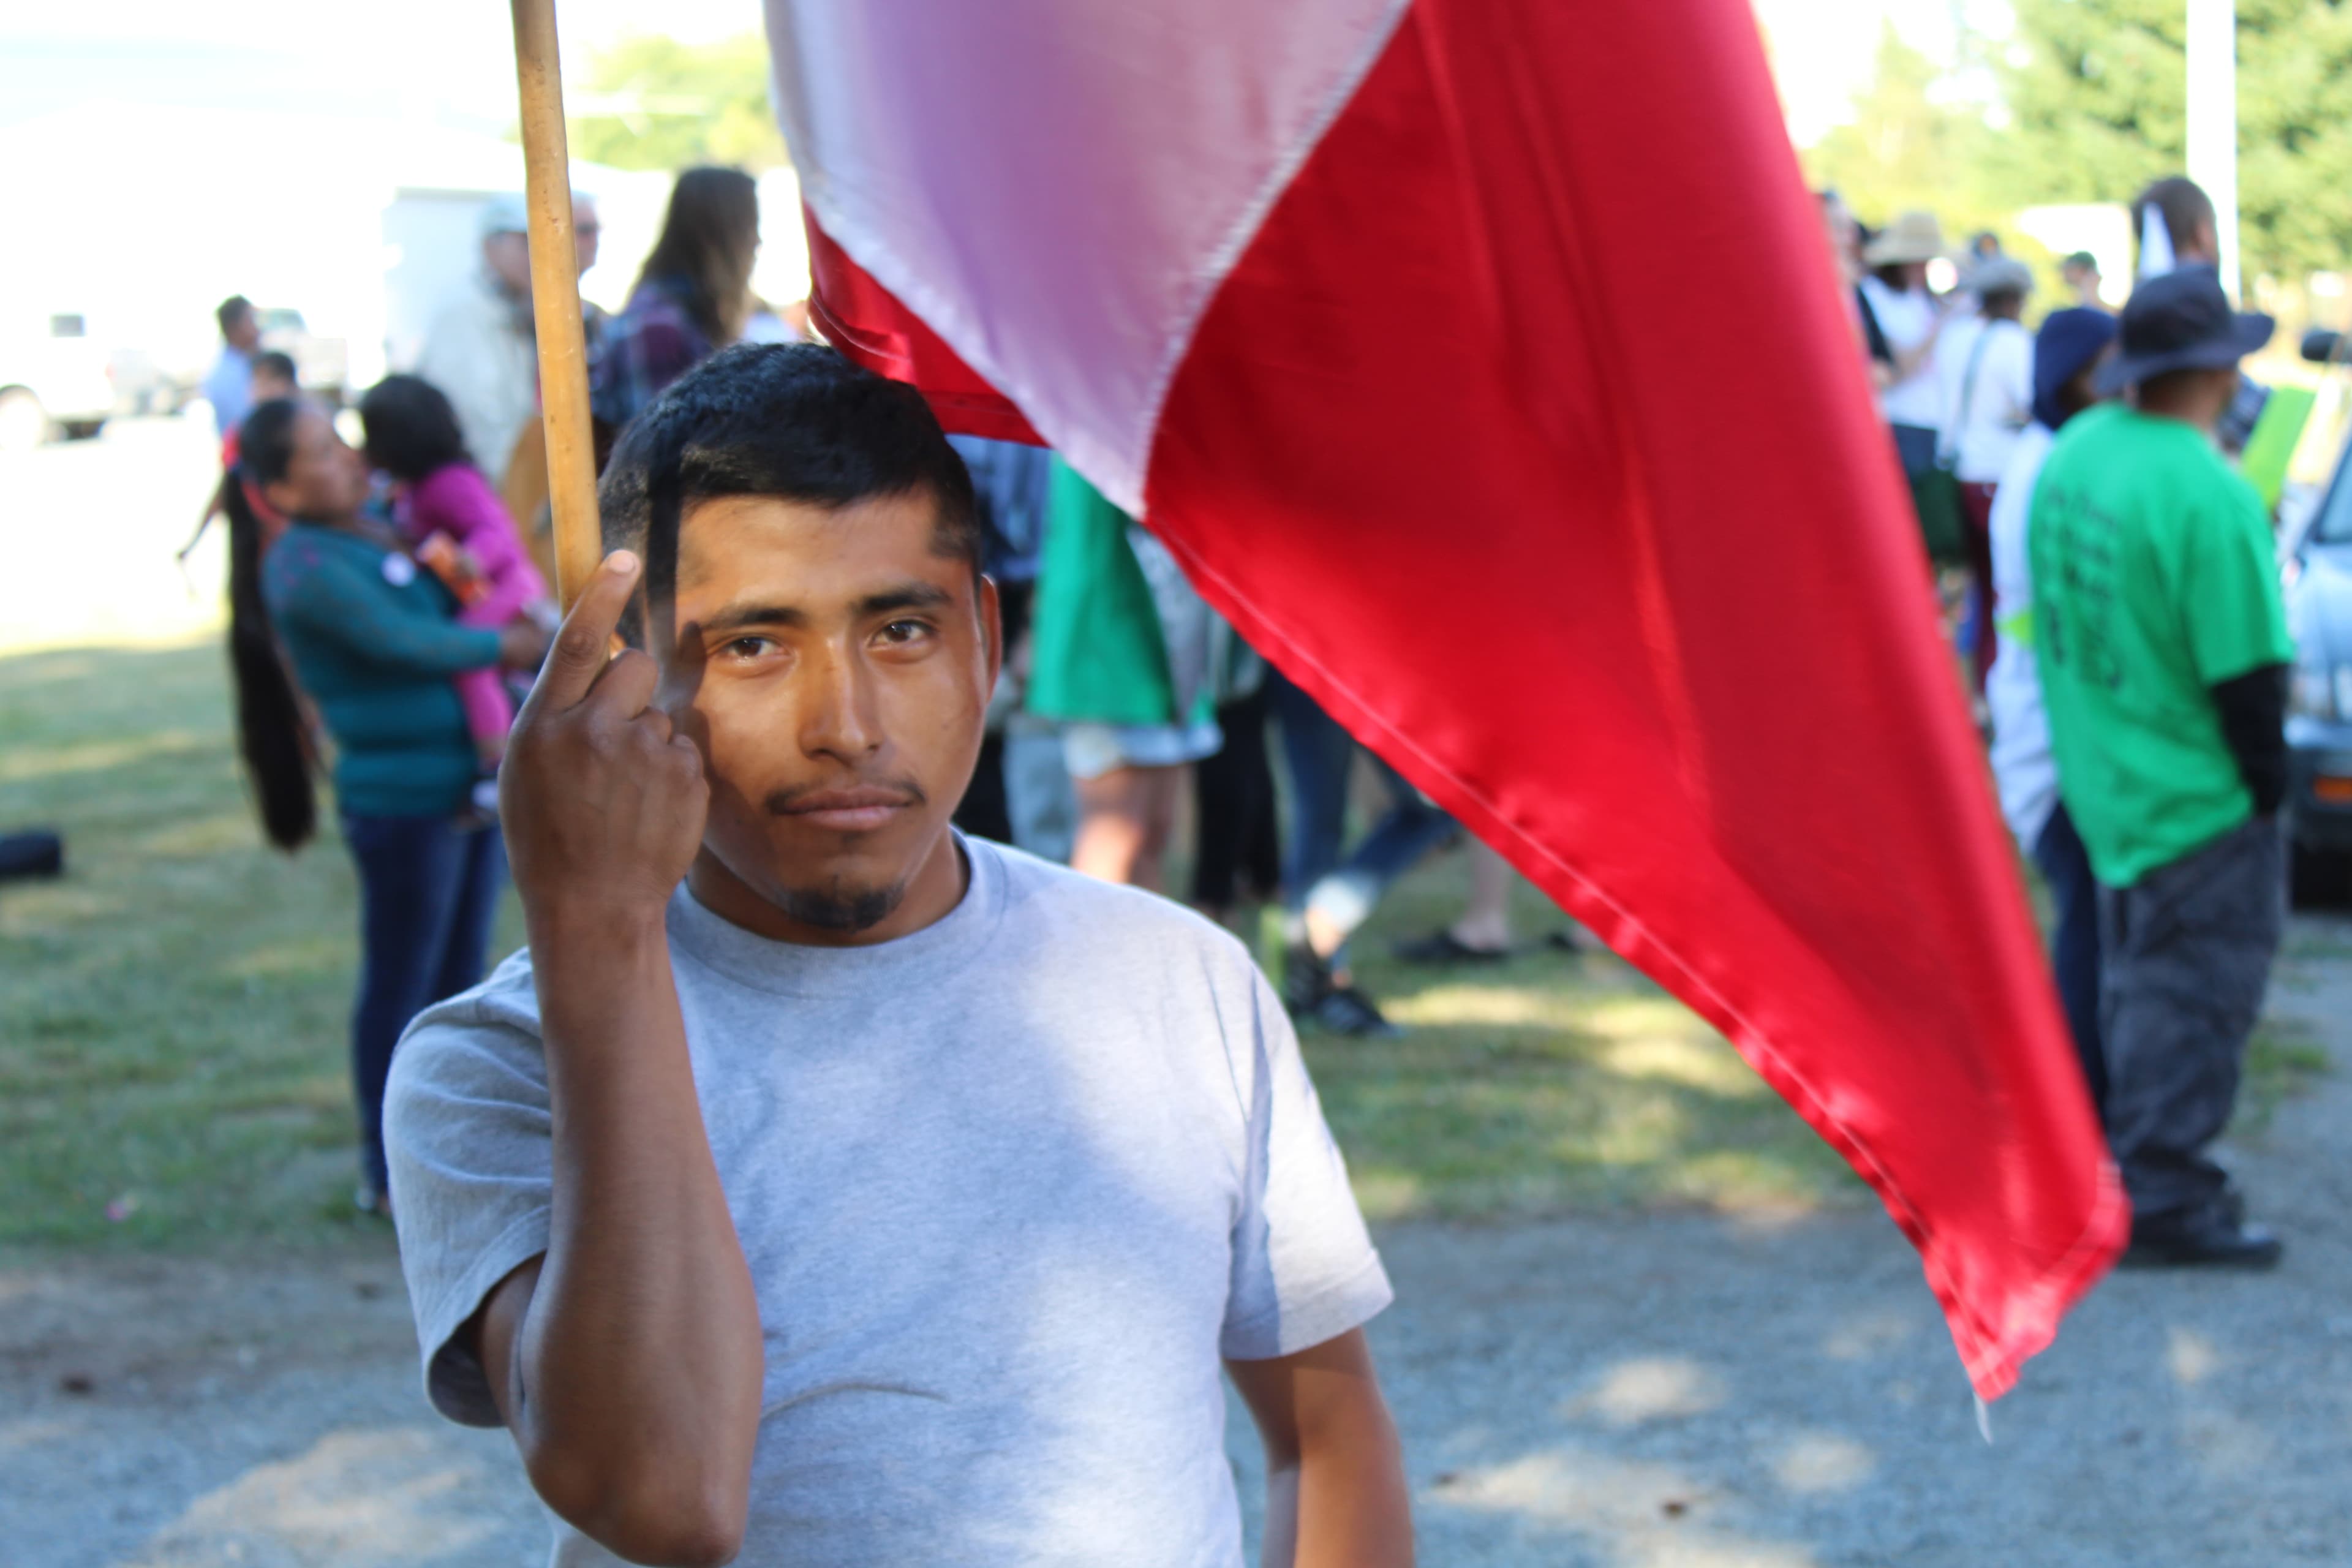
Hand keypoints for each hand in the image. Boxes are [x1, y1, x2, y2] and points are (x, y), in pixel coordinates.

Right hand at [501, 551, 707, 929]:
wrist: (592, 906)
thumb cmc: (550, 834)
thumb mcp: (528, 769)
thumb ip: (557, 712)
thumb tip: (596, 656)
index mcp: (543, 727)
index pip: (574, 641)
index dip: (600, 594)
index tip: (622, 557)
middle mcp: (592, 733)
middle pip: (630, 666)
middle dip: (629, 687)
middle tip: (613, 736)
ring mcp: (643, 756)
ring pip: (659, 713)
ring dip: (647, 740)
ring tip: (624, 793)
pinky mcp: (684, 778)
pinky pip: (682, 748)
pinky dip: (670, 772)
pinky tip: (647, 810)